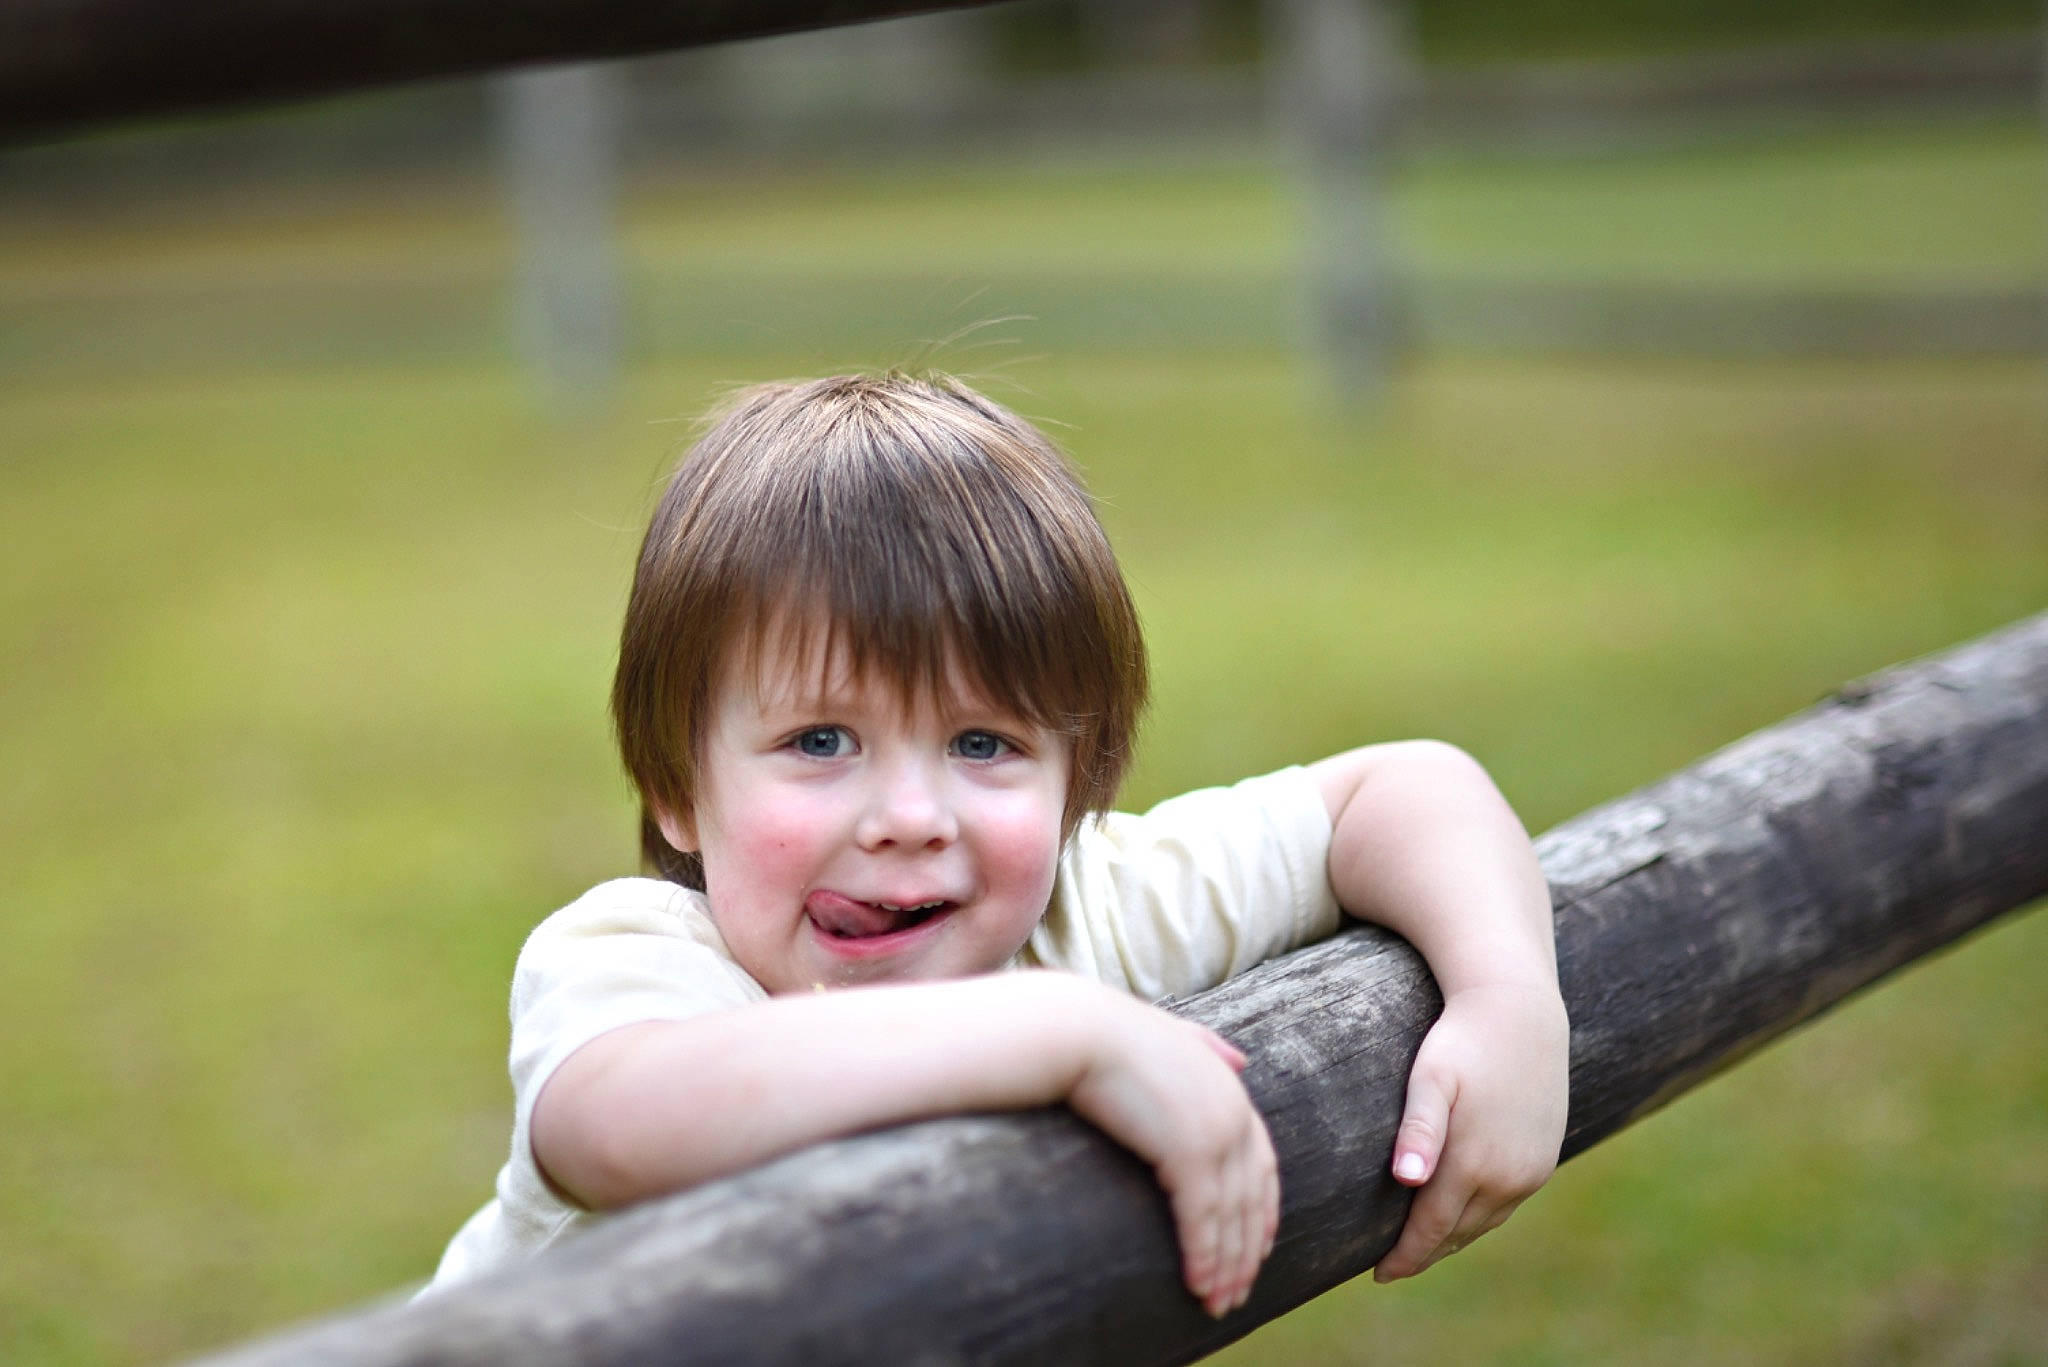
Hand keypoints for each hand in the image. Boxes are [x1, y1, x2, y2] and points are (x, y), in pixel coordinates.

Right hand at [1068, 999, 1279, 1317]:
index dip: (1263, 1208)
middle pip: (1252, 1199)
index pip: (1262, 1163)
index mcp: (1231, 1090)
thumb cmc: (1109, 1033)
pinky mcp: (1188, 1152)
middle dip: (1246, 1251)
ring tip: (1218, 1302)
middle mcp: (1233, 1113)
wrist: (1079, 1032)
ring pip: (1231, 1216)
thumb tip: (1241, 1060)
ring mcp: (1216, 1133)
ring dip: (1226, 1266)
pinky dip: (1204, 1255)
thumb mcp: (1170, 1036)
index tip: (1260, 1245)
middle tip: (1237, 1292)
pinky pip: (1202, 1217)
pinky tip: (1199, 1283)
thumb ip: (1205, 1047)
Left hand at [1374, 981, 1568, 1281]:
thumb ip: (1417, 1130)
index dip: (1404, 1256)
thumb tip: (1407, 1180)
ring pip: (1484, 1222)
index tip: (1378, 1275)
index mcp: (1474, 1164)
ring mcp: (1532, 1171)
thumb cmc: (1461, 1041)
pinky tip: (1460, 1212)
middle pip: (1458, 1233)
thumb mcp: (1429, 1080)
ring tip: (1421, 1245)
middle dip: (1425, 1252)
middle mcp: (1509, 1177)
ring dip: (1453, 1237)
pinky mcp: (1544, 1159)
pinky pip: (1506, 1203)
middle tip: (1391, 1266)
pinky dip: (1480, 1216)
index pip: (1432, 1229)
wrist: (1519, 1012)